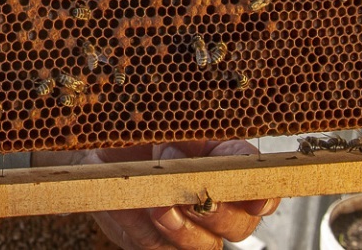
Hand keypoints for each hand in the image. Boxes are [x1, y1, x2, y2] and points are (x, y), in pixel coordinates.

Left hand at [36, 141, 279, 249]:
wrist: (97, 156)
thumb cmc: (133, 133)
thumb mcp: (153, 123)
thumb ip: (172, 138)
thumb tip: (177, 154)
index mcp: (223, 163)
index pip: (257, 181)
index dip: (263, 194)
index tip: (254, 199)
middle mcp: (215, 201)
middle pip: (239, 224)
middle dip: (216, 213)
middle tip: (194, 197)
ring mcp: (190, 229)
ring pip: (205, 245)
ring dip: (182, 229)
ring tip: (159, 208)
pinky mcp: (160, 245)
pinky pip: (159, 249)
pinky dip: (145, 232)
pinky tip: (134, 211)